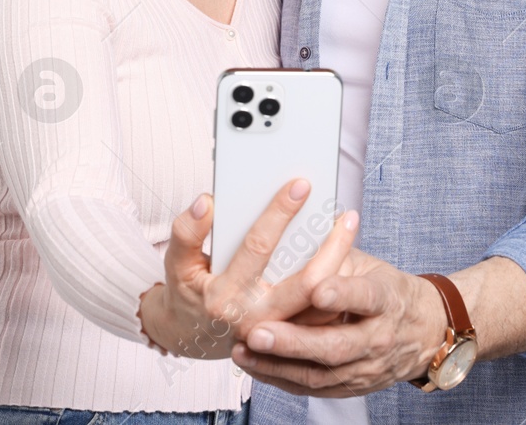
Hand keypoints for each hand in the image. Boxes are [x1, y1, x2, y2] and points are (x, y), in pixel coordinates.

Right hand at [140, 180, 359, 358]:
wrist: (193, 337)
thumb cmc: (188, 294)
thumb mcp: (177, 264)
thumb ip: (186, 232)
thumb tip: (206, 202)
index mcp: (226, 296)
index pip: (258, 247)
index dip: (279, 213)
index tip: (301, 185)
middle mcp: (257, 317)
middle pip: (306, 281)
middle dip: (332, 246)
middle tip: (347, 215)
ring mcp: (278, 332)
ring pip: (322, 303)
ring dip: (341, 265)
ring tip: (348, 228)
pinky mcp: (292, 338)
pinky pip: (322, 315)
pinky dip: (337, 286)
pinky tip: (345, 255)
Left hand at [231, 252, 448, 396]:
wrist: (424, 332)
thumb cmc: (388, 292)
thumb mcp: (371, 266)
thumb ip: (335, 259)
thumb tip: (292, 239)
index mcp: (387, 299)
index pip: (366, 297)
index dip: (342, 294)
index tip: (316, 290)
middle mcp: (379, 337)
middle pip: (337, 345)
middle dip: (294, 342)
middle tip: (258, 332)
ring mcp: (367, 367)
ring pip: (322, 373)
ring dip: (278, 365)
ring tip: (244, 351)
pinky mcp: (354, 387)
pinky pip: (314, 388)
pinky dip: (282, 378)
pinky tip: (255, 366)